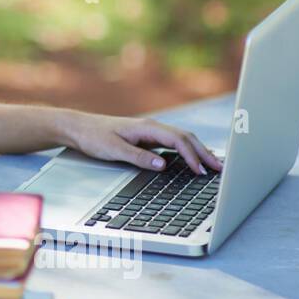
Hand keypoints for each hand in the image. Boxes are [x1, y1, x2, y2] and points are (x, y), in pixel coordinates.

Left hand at [57, 111, 222, 174]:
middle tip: (220, 169)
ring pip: (182, 139)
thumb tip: (163, 165)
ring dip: (198, 151)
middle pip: (186, 137)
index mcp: (147, 128)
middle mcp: (152, 127)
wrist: (78, 128)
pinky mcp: (147, 138)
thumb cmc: (93, 137)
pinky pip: (173, 143)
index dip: (192, 156)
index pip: (178, 141)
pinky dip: (187, 150)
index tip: (201, 171)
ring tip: (213, 166)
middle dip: (204, 153)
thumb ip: (138, 157)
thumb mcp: (113, 150)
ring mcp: (150, 131)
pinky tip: (192, 160)